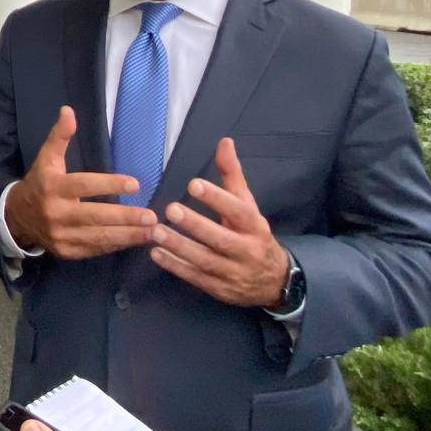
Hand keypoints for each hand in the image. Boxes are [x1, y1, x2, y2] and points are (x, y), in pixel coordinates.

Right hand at [4, 107, 156, 259]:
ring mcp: (61, 236)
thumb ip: (60, 136)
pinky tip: (135, 240)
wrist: (16, 218)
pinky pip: (95, 249)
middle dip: (125, 217)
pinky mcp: (67, 252)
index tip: (135, 184)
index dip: (110, 185)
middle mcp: (56, 214)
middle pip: (95, 216)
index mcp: (52, 187)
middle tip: (151, 216)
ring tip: (152, 232)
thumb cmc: (39, 183)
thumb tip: (69, 110)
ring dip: (128, 235)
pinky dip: (116, 245)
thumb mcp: (46, 158)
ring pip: (99, 237)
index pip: (84, 185)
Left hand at [147, 138, 289, 307]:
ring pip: (205, 261)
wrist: (273, 280)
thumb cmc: (253, 234)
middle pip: (220, 238)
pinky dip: (175, 266)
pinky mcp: (219, 288)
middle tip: (171, 209)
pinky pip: (195, 278)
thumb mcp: (247, 204)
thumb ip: (232, 175)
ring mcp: (232, 272)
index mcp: (254, 225)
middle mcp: (245, 250)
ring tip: (156, 231)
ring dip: (179, 247)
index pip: (237, 210)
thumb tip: (224, 142)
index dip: (217, 198)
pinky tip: (156, 254)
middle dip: (195, 225)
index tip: (194, 185)